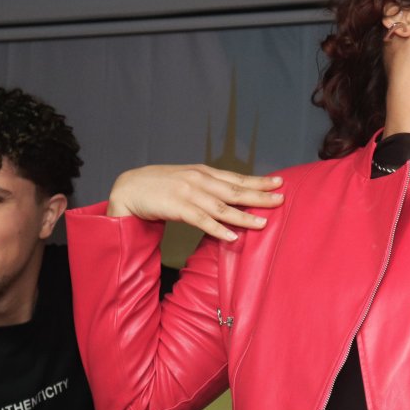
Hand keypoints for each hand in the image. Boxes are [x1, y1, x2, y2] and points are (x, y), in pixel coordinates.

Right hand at [106, 165, 283, 241]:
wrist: (128, 188)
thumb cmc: (160, 187)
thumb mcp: (187, 181)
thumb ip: (207, 186)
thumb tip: (230, 195)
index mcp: (202, 172)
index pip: (236, 177)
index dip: (258, 181)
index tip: (279, 182)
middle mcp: (198, 180)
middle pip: (234, 190)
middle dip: (259, 195)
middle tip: (281, 199)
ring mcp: (188, 193)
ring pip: (221, 207)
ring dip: (243, 216)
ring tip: (263, 223)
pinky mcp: (177, 208)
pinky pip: (201, 221)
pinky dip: (218, 229)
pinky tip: (232, 237)